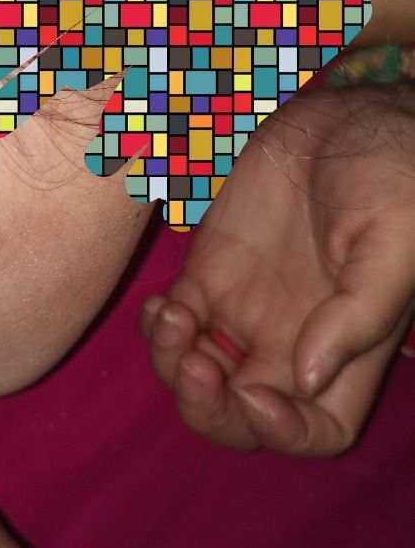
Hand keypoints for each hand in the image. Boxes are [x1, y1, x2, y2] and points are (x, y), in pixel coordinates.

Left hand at [141, 87, 414, 455]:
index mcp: (348, 348)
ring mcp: (246, 308)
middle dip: (209, 409)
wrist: (350, 115)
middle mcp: (292, 340)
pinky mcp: (210, 271)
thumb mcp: (394, 241)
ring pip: (196, 373)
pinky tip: (158, 307)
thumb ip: (359, 314)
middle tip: (194, 366)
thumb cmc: (395, 175)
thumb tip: (309, 377)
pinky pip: (174, 322)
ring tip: (171, 318)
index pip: (317, 428)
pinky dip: (158, 328)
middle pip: (241, 413)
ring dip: (173, 366)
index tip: (255, 396)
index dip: (284, 432)